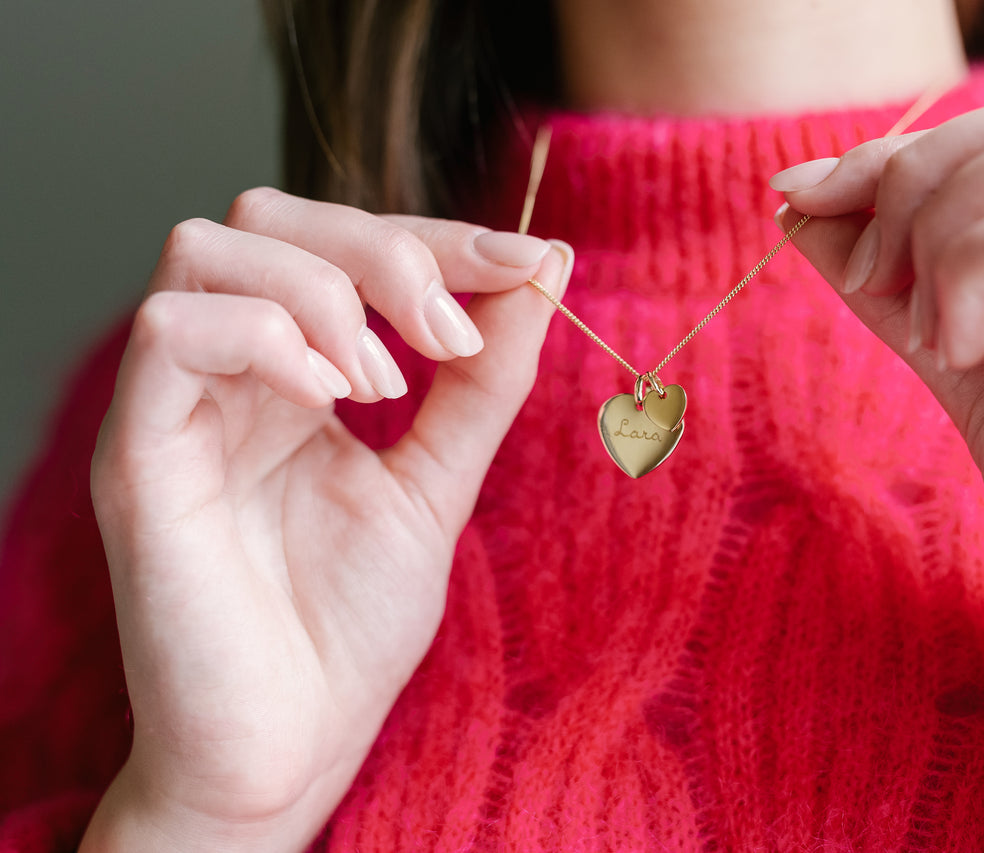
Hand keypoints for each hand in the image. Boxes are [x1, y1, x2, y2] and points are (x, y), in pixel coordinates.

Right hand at [80, 188, 572, 850]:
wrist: (292, 744)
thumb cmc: (352, 626)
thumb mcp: (439, 482)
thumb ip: (483, 380)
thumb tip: (544, 267)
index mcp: (292, 373)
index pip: (344, 242)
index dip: (439, 236)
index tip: (530, 263)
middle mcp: (226, 373)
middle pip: (269, 215)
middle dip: (385, 249)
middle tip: (450, 335)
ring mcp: (176, 406)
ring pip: (210, 248)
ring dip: (328, 292)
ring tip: (386, 386)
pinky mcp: (138, 454)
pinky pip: (173, 330)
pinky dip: (269, 337)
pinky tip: (330, 401)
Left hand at [774, 78, 983, 819]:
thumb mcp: (981, 383)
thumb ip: (906, 295)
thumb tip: (809, 216)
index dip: (911, 150)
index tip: (808, 200)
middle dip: (911, 176)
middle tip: (858, 276)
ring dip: (937, 229)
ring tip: (927, 338)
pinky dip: (967, 274)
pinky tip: (956, 355)